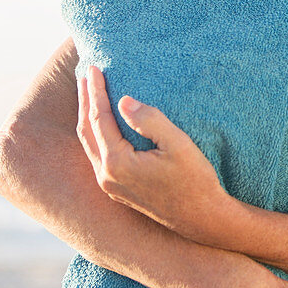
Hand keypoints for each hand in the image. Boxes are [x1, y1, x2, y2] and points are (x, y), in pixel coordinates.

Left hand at [76, 65, 231, 243]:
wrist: (202, 219)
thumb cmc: (195, 180)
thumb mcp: (177, 144)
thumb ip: (149, 120)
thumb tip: (123, 101)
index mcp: (118, 163)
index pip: (100, 119)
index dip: (96, 91)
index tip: (93, 68)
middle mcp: (107, 176)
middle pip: (87, 131)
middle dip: (85, 101)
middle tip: (85, 75)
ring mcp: (110, 186)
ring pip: (90, 145)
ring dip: (88, 118)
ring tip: (88, 95)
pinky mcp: (117, 190)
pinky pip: (98, 155)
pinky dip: (96, 134)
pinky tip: (102, 124)